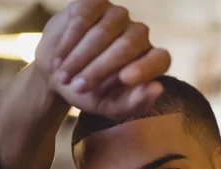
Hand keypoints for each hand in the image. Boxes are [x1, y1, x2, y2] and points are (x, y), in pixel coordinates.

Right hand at [33, 0, 170, 118]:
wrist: (59, 74)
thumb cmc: (92, 94)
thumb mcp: (113, 106)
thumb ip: (135, 103)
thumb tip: (157, 88)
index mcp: (152, 60)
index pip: (160, 59)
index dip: (144, 68)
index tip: (125, 79)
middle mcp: (139, 34)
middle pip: (126, 46)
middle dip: (98, 70)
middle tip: (78, 87)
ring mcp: (118, 16)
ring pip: (103, 32)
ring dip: (79, 58)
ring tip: (64, 76)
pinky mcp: (95, 3)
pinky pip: (84, 17)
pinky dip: (69, 40)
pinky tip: (60, 57)